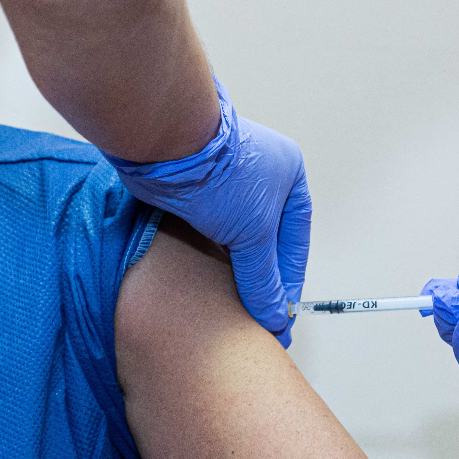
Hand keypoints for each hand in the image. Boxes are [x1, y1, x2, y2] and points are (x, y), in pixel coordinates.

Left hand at [103, 76, 310, 347]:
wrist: (164, 143)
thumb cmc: (219, 172)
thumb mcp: (253, 232)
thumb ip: (264, 278)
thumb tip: (275, 315)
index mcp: (288, 174)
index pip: (294, 240)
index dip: (288, 281)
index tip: (280, 314)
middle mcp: (260, 175)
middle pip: (265, 240)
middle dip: (260, 277)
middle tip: (257, 315)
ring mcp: (226, 181)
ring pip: (234, 236)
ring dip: (233, 268)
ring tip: (232, 305)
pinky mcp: (195, 189)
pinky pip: (208, 231)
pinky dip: (209, 256)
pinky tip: (206, 280)